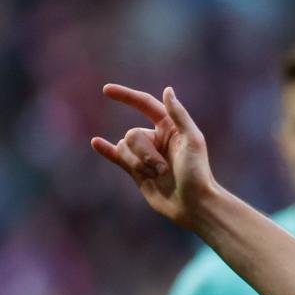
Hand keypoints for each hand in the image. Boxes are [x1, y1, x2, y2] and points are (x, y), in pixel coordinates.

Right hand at [91, 85, 215, 226]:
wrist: (193, 204)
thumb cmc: (198, 173)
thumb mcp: (193, 141)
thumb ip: (179, 115)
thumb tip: (167, 91)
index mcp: (171, 127)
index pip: (145, 105)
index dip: (126, 97)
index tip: (106, 90)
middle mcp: (157, 138)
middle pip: (132, 135)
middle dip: (144, 153)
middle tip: (164, 169)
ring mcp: (145, 155)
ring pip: (124, 148)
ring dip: (138, 164)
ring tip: (159, 176)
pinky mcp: (136, 171)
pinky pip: (116, 156)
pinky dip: (105, 150)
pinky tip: (95, 143)